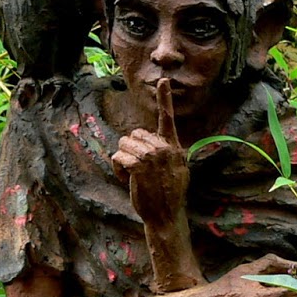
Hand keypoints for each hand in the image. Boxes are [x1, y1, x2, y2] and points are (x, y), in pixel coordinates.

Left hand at [112, 80, 187, 226]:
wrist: (166, 217)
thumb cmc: (169, 196)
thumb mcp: (177, 171)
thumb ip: (169, 154)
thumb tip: (160, 146)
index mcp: (174, 148)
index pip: (168, 119)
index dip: (165, 99)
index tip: (163, 80)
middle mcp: (164, 148)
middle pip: (134, 134)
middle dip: (131, 150)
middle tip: (139, 171)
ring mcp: (152, 156)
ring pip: (124, 144)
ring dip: (123, 160)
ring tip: (134, 176)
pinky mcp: (139, 166)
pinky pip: (119, 156)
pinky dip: (118, 169)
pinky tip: (128, 180)